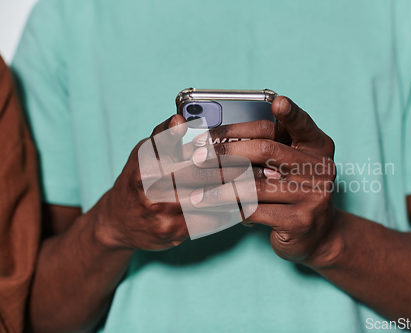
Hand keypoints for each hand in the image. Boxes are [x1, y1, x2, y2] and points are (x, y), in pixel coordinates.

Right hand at [93, 115, 260, 249]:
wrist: (119, 220)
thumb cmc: (139, 178)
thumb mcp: (145, 151)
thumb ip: (165, 136)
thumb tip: (182, 118)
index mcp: (148, 161)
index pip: (191, 149)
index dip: (223, 146)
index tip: (252, 144)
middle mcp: (153, 187)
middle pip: (207, 175)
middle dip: (240, 170)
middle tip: (269, 168)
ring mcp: (163, 213)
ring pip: (213, 199)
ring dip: (242, 192)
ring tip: (266, 185)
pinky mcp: (172, 234)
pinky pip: (211, 221)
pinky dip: (231, 211)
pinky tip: (246, 204)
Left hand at [190, 96, 338, 265]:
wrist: (316, 234)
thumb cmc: (292, 192)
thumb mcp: (289, 166)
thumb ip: (269, 148)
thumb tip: (220, 140)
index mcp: (318, 147)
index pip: (302, 124)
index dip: (291, 114)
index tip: (277, 102)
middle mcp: (321, 168)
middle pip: (268, 150)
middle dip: (227, 150)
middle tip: (199, 155)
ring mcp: (312, 196)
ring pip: (255, 185)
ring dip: (219, 187)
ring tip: (196, 190)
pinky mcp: (299, 221)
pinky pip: (255, 211)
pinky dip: (229, 208)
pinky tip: (213, 208)